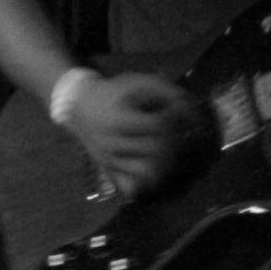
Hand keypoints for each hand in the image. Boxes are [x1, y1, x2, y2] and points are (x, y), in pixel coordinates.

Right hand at [59, 70, 201, 194]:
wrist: (79, 106)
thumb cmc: (114, 92)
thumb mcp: (139, 82)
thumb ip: (167, 92)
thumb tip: (191, 109)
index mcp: (120, 120)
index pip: (158, 125)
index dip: (175, 118)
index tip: (177, 113)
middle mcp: (113, 143)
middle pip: (156, 149)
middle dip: (175, 140)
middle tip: (180, 132)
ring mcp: (110, 160)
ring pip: (146, 172)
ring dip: (166, 163)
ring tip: (171, 151)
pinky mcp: (109, 170)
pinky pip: (131, 187)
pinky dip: (147, 181)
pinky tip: (155, 168)